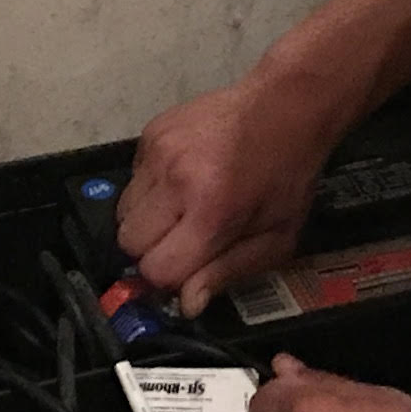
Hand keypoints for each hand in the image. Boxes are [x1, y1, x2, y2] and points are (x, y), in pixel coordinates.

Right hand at [116, 66, 346, 305]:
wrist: (286, 107)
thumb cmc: (287, 178)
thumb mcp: (276, 237)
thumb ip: (227, 273)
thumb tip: (186, 304)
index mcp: (211, 213)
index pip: (156, 269)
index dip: (169, 277)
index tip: (187, 268)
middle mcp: (176, 181)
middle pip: (128, 243)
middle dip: (152, 250)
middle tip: (183, 240)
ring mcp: (158, 152)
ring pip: (122, 212)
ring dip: (146, 221)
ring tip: (181, 209)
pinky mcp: (149, 133)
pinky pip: (130, 180)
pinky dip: (149, 190)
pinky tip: (181, 180)